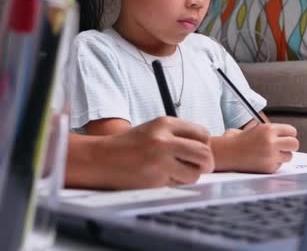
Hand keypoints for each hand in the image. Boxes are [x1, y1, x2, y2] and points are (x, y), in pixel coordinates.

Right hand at [95, 117, 213, 188]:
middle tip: (199, 167)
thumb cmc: (127, 145)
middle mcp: (164, 140)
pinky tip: (161, 178)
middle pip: (204, 154)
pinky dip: (175, 183)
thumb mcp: (152, 129)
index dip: (204, 145)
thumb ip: (177, 135)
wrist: (100, 159)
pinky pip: (179, 184)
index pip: (203, 134)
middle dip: (206, 164)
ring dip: (189, 176)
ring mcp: (160, 160)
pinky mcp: (155, 179)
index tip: (197, 152)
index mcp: (164, 123)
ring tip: (175, 173)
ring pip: (195, 173)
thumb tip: (205, 147)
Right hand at [213, 124, 298, 172]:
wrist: (224, 153)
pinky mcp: (268, 168)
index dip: (288, 134)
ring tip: (270, 154)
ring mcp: (270, 156)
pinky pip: (278, 166)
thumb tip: (281, 133)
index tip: (285, 136)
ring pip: (289, 157)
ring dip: (282, 156)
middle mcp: (270, 142)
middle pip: (294, 144)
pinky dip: (273, 164)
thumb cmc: (235, 141)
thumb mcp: (252, 128)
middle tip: (284, 146)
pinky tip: (262, 161)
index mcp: (267, 129)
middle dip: (290, 145)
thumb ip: (268, 130)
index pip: (291, 131)